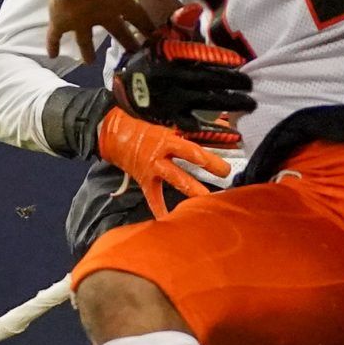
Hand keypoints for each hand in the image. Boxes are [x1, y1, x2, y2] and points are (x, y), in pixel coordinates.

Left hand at [46, 0, 179, 61]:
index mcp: (118, 2)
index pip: (135, 17)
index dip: (144, 27)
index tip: (153, 40)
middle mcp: (101, 11)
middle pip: (114, 30)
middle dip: (123, 41)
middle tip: (131, 56)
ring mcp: (80, 18)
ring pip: (84, 37)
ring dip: (86, 49)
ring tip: (89, 63)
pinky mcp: (61, 22)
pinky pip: (55, 36)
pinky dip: (52, 44)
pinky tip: (52, 55)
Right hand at [96, 108, 232, 215]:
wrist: (116, 134)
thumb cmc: (145, 126)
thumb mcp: (168, 122)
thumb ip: (194, 127)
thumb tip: (221, 123)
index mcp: (167, 140)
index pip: (191, 148)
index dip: (208, 154)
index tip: (226, 159)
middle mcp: (161, 156)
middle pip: (187, 163)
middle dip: (207, 168)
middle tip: (225, 174)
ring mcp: (153, 170)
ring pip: (174, 181)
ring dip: (191, 190)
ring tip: (207, 200)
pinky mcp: (146, 182)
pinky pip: (154, 199)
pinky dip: (161, 211)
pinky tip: (170, 222)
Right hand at [109, 30, 254, 143]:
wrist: (124, 91)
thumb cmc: (148, 61)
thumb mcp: (158, 40)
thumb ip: (177, 25)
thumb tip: (196, 9)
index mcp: (168, 57)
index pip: (197, 56)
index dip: (218, 58)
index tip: (239, 61)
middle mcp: (172, 79)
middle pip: (207, 80)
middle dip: (231, 82)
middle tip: (250, 84)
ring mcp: (173, 100)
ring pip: (206, 102)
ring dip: (230, 103)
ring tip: (250, 103)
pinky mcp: (172, 118)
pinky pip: (196, 125)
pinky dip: (215, 130)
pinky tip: (234, 132)